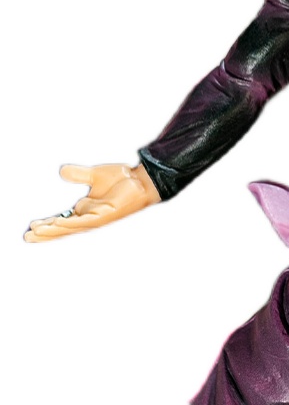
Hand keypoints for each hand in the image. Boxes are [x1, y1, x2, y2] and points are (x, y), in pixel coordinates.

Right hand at [24, 163, 160, 242]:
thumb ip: (79, 174)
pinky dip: (72, 222)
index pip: (63, 220)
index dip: (48, 224)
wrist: (143, 180)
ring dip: (54, 230)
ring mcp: (98, 218)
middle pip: (63, 228)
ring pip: (71, 227)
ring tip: (36, 232)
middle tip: (27, 236)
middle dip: (46, 232)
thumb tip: (62, 171)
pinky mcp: (106, 215)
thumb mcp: (95, 175)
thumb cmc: (123, 179)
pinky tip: (60, 223)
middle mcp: (90, 216)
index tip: (31, 226)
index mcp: (86, 210)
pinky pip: (85, 221)